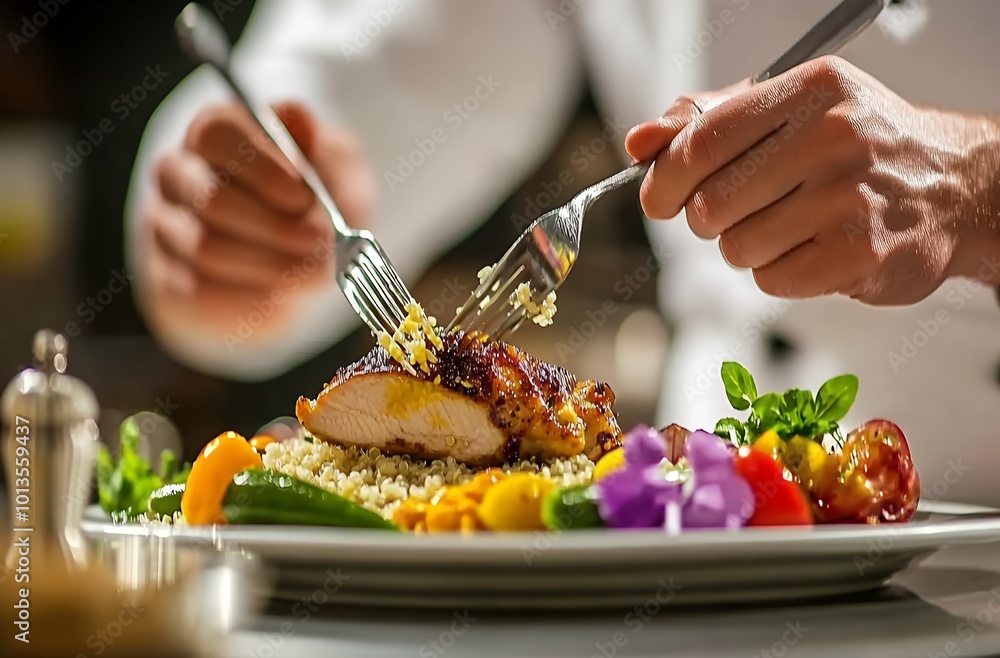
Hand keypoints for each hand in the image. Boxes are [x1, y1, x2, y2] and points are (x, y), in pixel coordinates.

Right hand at [139, 101, 374, 333]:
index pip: (215, 133)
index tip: (306, 198)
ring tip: (311, 270)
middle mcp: (178, 173)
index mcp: (216, 132)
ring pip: (206, 248)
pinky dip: (250, 296)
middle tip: (321, 242)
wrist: (301, 265)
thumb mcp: (336, 169)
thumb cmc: (318, 206)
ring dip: (270, 264)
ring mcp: (165, 226)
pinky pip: (201, 291)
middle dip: (274, 225)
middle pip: (210, 196)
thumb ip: (320, 146)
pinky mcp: (168, 277)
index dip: (262, 168)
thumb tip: (297, 116)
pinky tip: (282, 292)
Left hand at [625, 56, 999, 304]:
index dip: (663, 180)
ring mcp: (850, 198)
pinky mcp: (860, 253)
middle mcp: (833, 137)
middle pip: (710, 205)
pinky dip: (780, 272)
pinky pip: (772, 279)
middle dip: (709, 219)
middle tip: (742, 210)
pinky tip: (814, 248)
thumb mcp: (790, 110)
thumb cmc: (858, 147)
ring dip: (747, 247)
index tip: (657, 198)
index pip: (701, 143)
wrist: (956, 188)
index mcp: (808, 91)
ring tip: (790, 226)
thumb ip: (708, 121)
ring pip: (737, 248)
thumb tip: (639, 142)